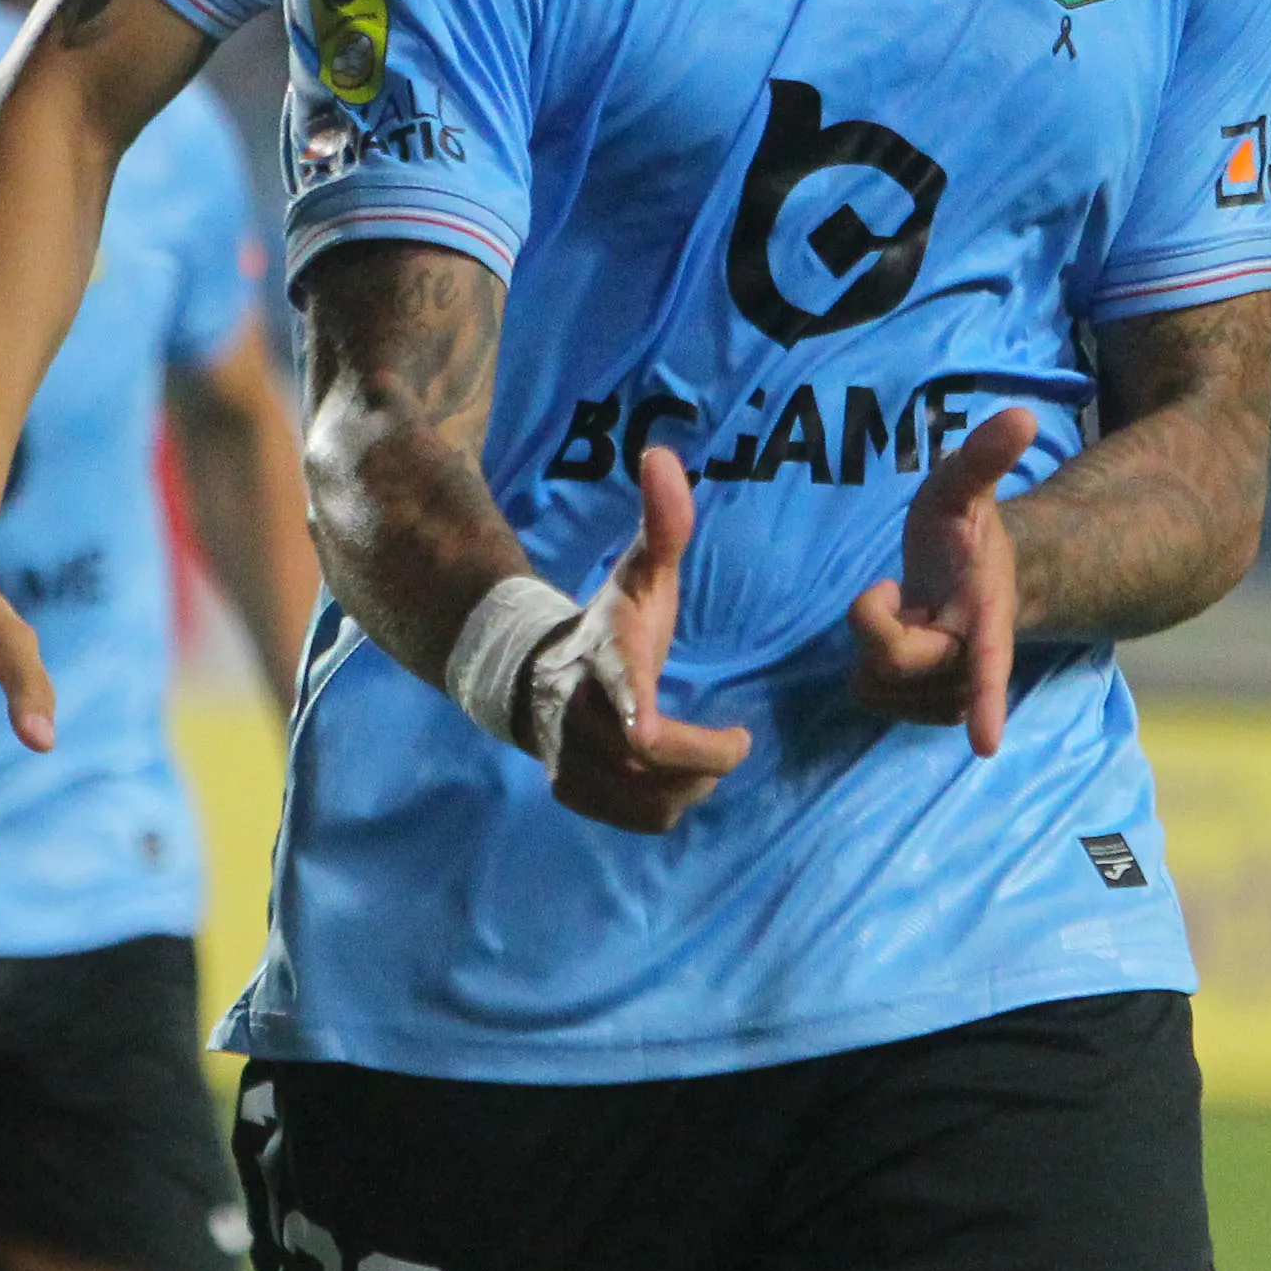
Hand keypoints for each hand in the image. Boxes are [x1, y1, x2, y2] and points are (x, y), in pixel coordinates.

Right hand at [545, 447, 753, 834]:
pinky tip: (674, 779)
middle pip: (652, 756)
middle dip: (706, 756)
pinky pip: (641, 818)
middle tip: (734, 740)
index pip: (619, 685)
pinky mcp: (573, 791)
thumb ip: (662, 523)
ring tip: (703, 757)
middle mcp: (579, 714)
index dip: (636, 708)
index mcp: (603, 657)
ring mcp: (571, 757)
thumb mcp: (639, 574)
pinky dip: (669, 804)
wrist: (536, 677)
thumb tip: (662, 452)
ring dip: (693, 783)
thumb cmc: (611, 624)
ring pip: (652, 797)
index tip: (654, 728)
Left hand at [845, 406, 1038, 754]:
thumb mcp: (962, 486)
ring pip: (879, 685)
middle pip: (897, 662)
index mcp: (988, 615)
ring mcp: (950, 692)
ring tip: (906, 614)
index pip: (991, 664)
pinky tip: (895, 640)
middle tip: (892, 589)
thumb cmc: (962, 531)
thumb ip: (985, 455)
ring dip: (876, 644)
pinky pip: (870, 696)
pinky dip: (869, 666)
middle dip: (876, 623)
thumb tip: (1021, 414)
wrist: (969, 575)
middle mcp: (973, 664)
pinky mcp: (923, 707)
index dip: (990, 700)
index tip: (987, 744)